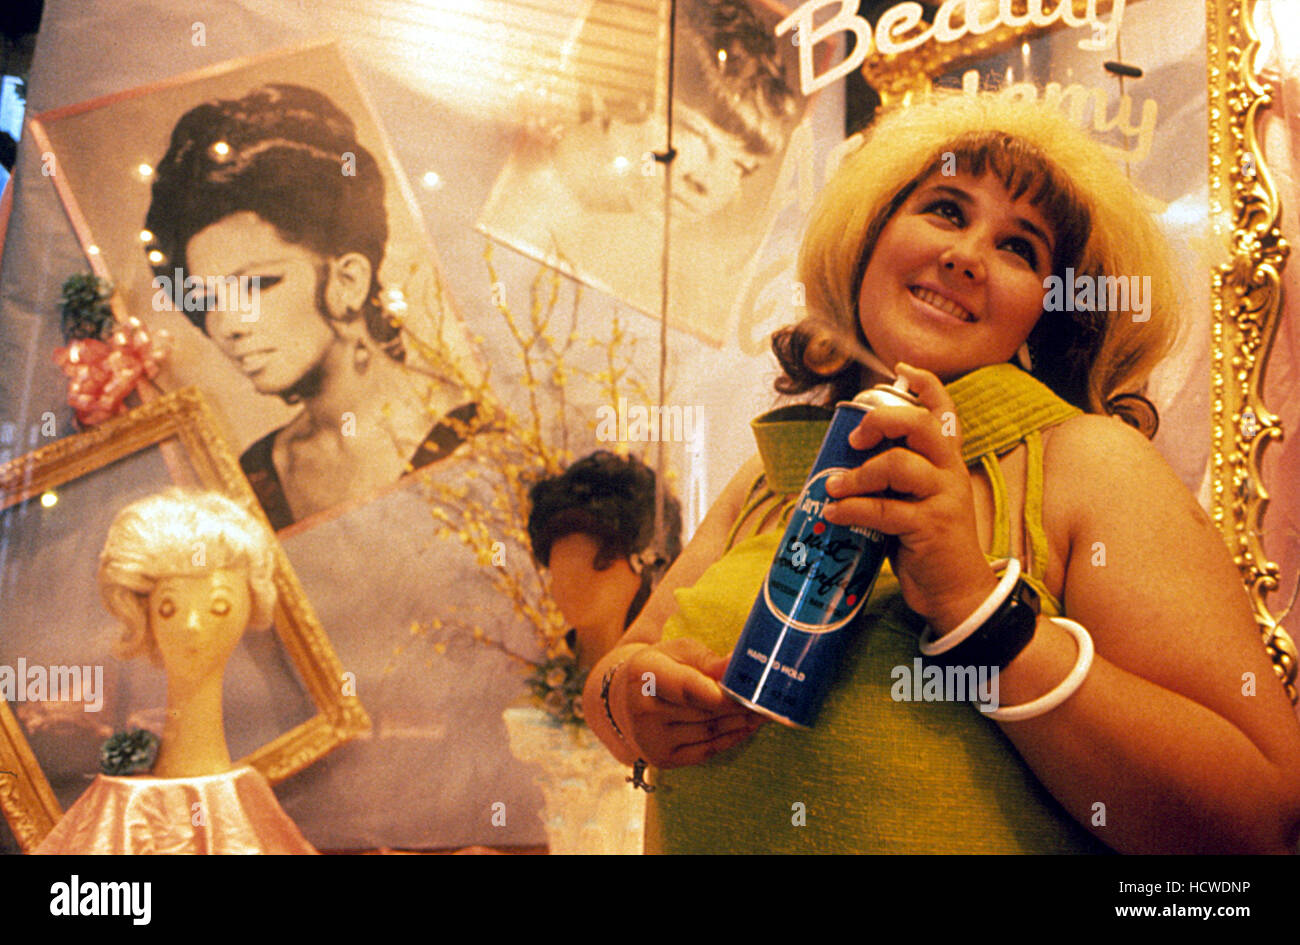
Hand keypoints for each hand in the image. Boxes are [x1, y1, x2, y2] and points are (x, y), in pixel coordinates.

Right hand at [608, 638, 764, 767]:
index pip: (688, 688)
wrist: (623, 700)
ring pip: (709, 732)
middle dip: (742, 706)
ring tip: (766, 711)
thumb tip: (736, 663)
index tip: (752, 690)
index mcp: (644, 675)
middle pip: (705, 712)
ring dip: (743, 723)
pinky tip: (748, 727)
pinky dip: (731, 740)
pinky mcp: (661, 759)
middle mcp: (643, 711)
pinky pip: (706, 751)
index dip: (723, 693)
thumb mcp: (678, 652)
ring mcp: (651, 739)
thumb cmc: (660, 667)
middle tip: (771, 698)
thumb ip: (707, 660)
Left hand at [822, 362, 997, 632]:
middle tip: (855, 439)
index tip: (899, 371)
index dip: (925, 385)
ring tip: (833, 487)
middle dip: (881, 421)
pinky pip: (885, 510)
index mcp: (946, 461)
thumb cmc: (927, 543)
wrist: (956, 592)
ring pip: (899, 465)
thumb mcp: (916, 501)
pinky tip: (835, 513)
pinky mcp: (930, 528)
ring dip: (857, 474)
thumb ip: (894, 478)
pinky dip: (853, 508)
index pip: (944, 411)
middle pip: (920, 424)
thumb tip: (843, 463)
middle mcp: (949, 473)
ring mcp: (942, 499)